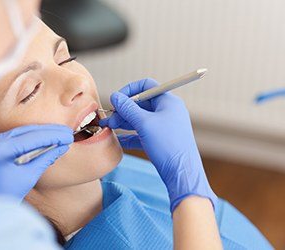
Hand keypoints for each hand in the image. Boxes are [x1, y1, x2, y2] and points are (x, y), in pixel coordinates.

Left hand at [0, 124, 73, 200]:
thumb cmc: (5, 196)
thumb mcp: (28, 177)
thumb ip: (45, 158)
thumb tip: (62, 146)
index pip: (32, 138)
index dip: (53, 136)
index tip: (68, 136)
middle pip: (26, 131)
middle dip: (48, 132)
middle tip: (67, 133)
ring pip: (19, 132)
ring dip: (40, 133)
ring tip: (59, 134)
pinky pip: (13, 137)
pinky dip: (29, 137)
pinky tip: (43, 138)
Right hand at [99, 79, 216, 211]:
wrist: (181, 173)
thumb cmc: (167, 146)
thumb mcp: (144, 123)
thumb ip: (128, 108)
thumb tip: (115, 96)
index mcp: (168, 102)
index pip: (146, 86)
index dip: (129, 90)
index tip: (116, 100)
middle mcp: (167, 111)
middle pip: (140, 103)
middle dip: (123, 109)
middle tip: (108, 118)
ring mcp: (164, 126)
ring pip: (139, 119)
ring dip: (123, 122)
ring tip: (108, 128)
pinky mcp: (160, 140)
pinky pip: (141, 133)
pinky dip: (129, 135)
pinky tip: (118, 140)